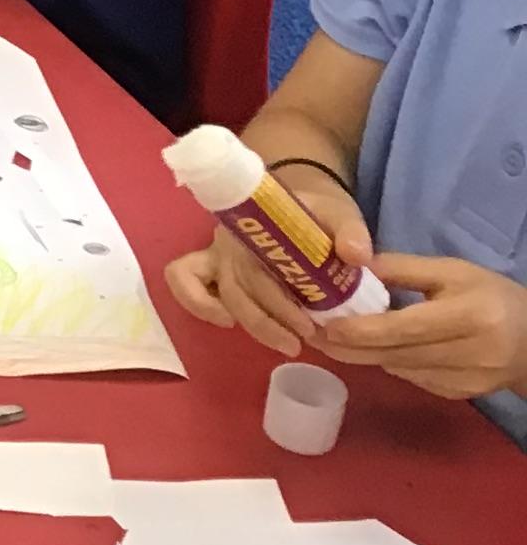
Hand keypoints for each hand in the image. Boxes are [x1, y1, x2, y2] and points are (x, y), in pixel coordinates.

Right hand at [161, 166, 373, 358]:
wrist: (304, 199)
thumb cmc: (319, 212)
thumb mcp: (341, 215)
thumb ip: (350, 233)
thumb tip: (356, 256)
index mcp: (257, 228)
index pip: (256, 270)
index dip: (277, 303)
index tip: (308, 324)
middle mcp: (231, 243)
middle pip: (237, 290)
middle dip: (267, 322)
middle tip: (301, 342)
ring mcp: (218, 256)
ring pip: (222, 296)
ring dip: (252, 325)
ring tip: (287, 345)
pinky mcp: (214, 267)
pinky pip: (188, 286)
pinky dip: (200, 306)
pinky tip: (230, 324)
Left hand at [316, 254, 526, 400]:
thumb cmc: (489, 296)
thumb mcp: (451, 271)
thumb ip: (402, 269)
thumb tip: (352, 264)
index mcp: (468, 317)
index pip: (405, 328)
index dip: (362, 330)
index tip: (324, 325)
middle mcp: (470, 354)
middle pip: (397, 355)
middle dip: (351, 347)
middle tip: (314, 336)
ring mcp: (467, 381)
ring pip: (400, 369)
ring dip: (366, 356)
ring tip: (334, 340)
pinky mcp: (461, 395)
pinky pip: (412, 379)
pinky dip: (391, 363)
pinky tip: (376, 350)